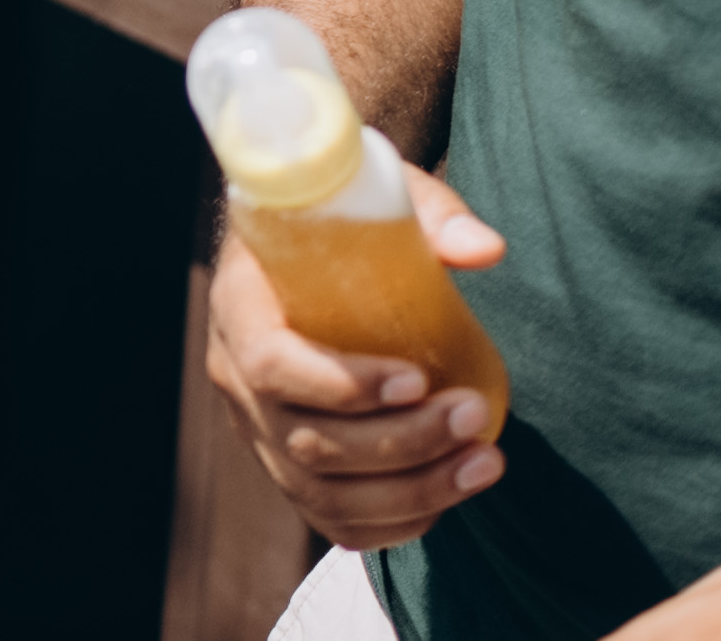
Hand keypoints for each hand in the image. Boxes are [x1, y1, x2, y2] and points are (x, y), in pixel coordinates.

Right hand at [203, 164, 509, 547]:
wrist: (311, 251)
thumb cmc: (345, 221)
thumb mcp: (379, 195)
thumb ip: (432, 214)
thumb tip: (484, 251)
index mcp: (239, 305)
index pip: (270, 364)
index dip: (341, 384)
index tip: (417, 377)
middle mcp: (235, 377)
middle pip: (307, 442)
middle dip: (403, 441)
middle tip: (474, 414)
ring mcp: (259, 432)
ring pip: (324, 492)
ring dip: (413, 489)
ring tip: (485, 461)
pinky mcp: (289, 468)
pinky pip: (332, 520)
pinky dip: (392, 525)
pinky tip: (449, 497)